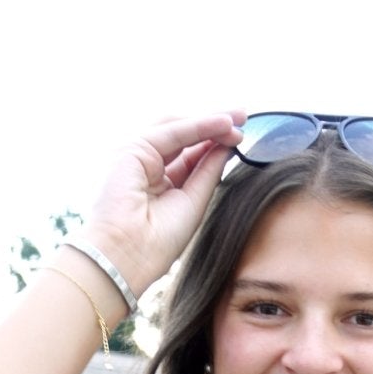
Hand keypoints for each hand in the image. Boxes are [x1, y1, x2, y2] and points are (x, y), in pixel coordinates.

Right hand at [83, 111, 245, 301]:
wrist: (128, 255)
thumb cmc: (158, 242)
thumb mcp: (194, 201)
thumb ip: (208, 171)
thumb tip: (227, 145)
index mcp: (161, 183)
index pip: (192, 155)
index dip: (216, 145)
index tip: (241, 139)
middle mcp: (148, 166)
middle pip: (186, 136)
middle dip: (215, 126)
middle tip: (244, 118)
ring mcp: (139, 155)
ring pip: (179, 128)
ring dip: (210, 121)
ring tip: (238, 119)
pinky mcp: (134, 148)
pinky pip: (174, 131)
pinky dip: (200, 125)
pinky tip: (223, 123)